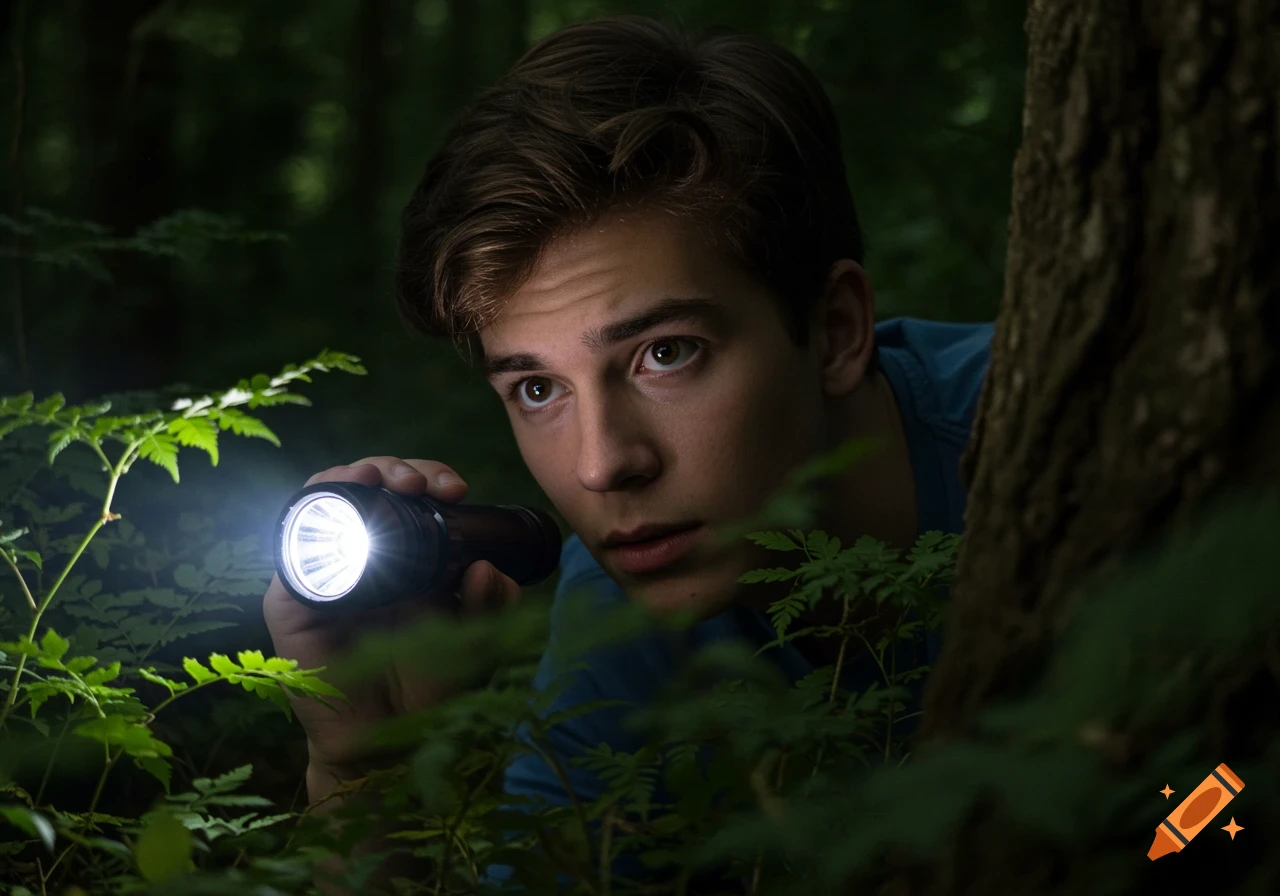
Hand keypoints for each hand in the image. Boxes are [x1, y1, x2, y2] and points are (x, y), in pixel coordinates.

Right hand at [262, 457, 521, 797]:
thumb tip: (492, 567)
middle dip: (396, 468)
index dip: (430, 477)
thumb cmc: (429, 688)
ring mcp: (325, 571)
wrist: (387, 745)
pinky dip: (310, 517)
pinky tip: (337, 504)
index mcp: (408, 554)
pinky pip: (290, 549)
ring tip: (383, 479)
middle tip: (423, 484)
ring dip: (351, 476)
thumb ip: (490, 607)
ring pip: (325, 501)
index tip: (458, 489)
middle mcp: (364, 553)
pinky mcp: (292, 600)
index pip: (411, 495)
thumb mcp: (475, 641)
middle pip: (369, 487)